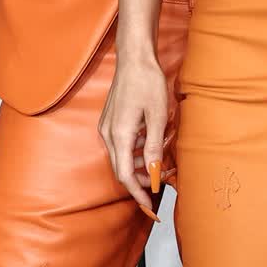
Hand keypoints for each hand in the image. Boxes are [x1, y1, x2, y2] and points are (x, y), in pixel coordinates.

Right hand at [98, 53, 168, 220]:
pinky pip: (120, 146)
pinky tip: (149, 148)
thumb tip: (155, 174)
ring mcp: (107, 127)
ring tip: (158, 166)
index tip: (150, 207)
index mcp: (120, 135)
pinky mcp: (109, 122)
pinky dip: (134, 153)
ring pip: (121, 159)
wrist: (134, 59)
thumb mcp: (157, 117)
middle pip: (122, 170)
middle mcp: (108, 134)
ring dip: (138, 167)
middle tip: (159, 187)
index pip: (126, 176)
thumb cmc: (148, 83)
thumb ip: (153, 148)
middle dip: (139, 183)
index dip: (138, 194)